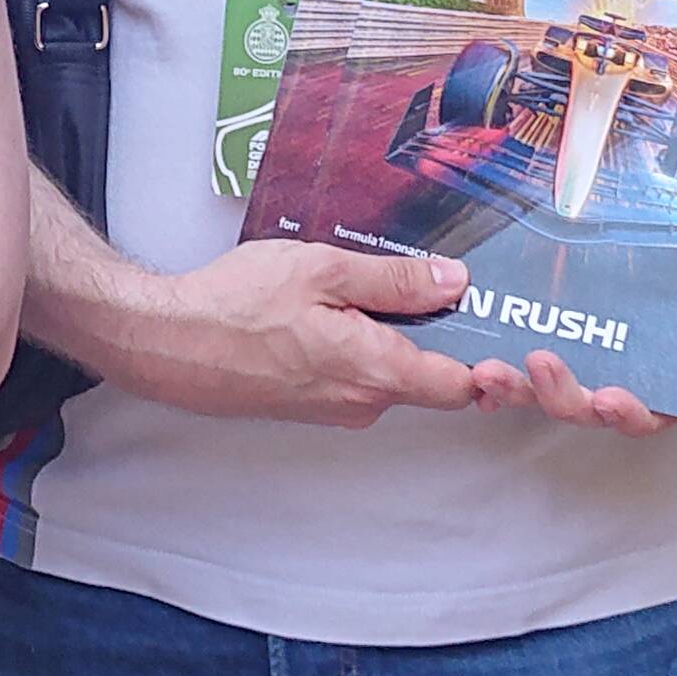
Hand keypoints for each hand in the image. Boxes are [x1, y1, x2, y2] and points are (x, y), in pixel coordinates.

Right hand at [92, 239, 490, 430]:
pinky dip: (364, 343)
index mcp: (375, 370)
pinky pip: (358, 374)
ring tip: (377, 285)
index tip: (510, 335)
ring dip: (397, 335)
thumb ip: (393, 280)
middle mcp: (362, 400)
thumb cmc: (234, 305)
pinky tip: (338, 307)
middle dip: (445, 336)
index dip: (492, 364)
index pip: (462, 385)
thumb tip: (455, 281)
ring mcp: (335, 406)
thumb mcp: (322, 269)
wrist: (166, 343)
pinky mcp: (311, 402)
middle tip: (449, 285)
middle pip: (431, 375)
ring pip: (392, 372)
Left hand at [461, 226, 676, 431]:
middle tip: (542, 367)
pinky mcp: (536, 296)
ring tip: (496, 367)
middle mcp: (629, 346)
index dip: (638, 412)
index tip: (617, 397)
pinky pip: (510, 345)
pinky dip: (491, 360)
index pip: (663, 402)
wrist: (669, 121)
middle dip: (567, 400)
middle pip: (596, 402)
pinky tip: (473, 352)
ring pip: (547, 383)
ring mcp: (579, 325)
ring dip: (520, 388)